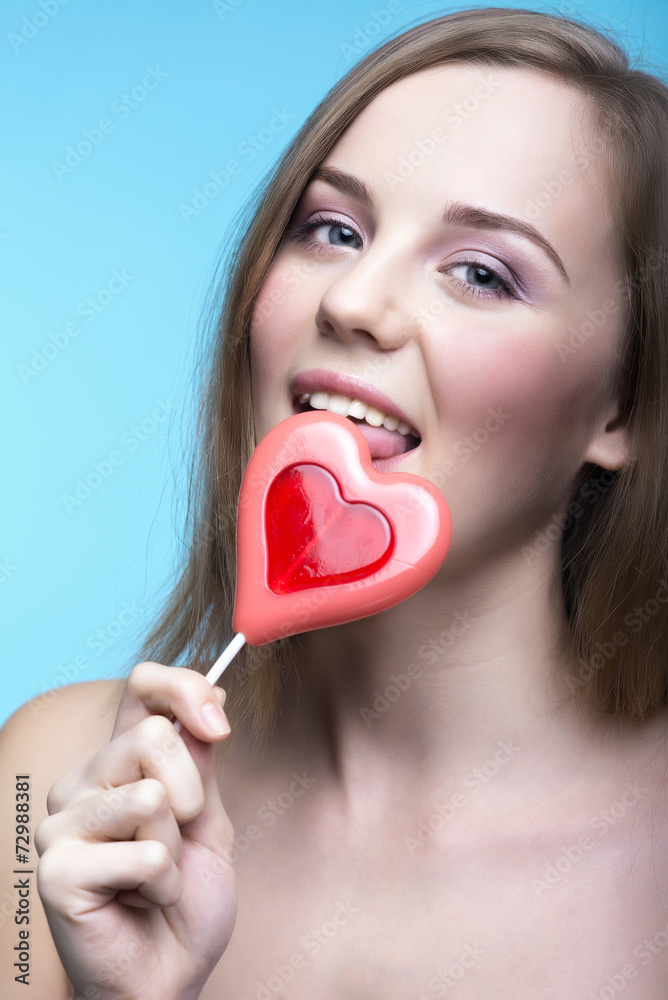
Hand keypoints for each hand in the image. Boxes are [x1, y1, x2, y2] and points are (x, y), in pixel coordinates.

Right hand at [35, 662, 236, 999]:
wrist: (169, 975)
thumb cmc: (185, 899)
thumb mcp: (209, 818)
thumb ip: (202, 760)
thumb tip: (214, 692)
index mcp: (119, 761)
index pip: (141, 685)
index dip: (184, 689)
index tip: (219, 723)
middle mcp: (83, 782)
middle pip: (153, 736)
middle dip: (192, 793)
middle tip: (180, 838)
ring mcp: (62, 824)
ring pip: (150, 797)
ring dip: (175, 848)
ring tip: (155, 876)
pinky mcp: (57, 870)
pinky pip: (144, 854)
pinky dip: (162, 883)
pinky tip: (139, 899)